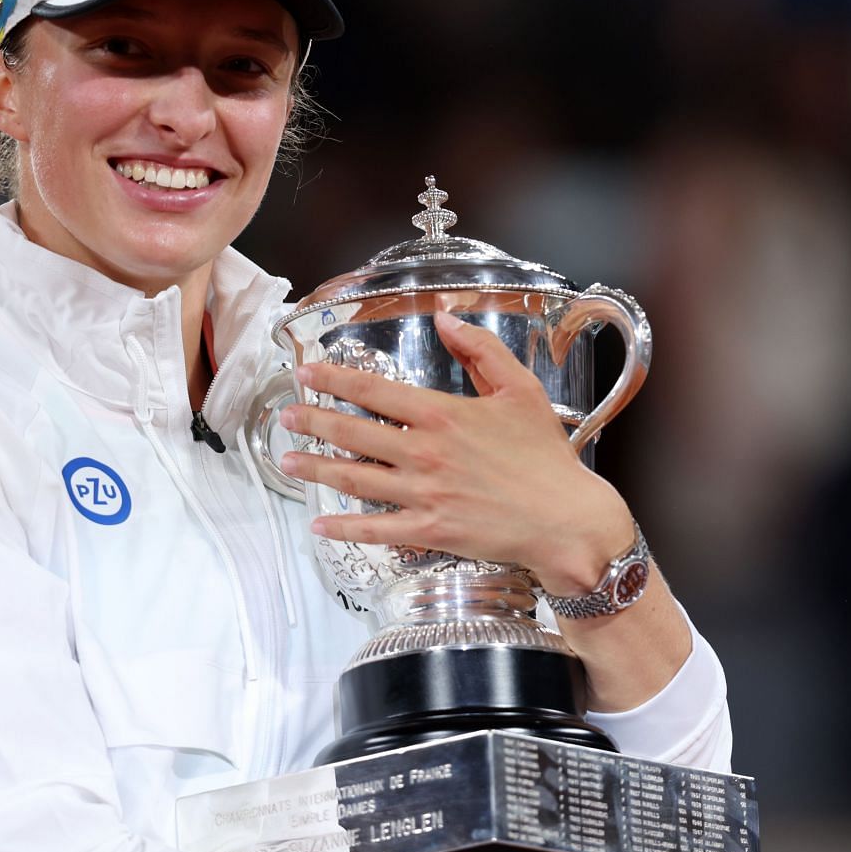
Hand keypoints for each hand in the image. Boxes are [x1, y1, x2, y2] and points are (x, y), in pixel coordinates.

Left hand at [278, 311, 633, 594]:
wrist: (565, 519)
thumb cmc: (546, 457)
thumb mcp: (520, 390)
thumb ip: (481, 350)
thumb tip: (447, 320)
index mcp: (442, 415)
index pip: (374, 392)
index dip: (334, 382)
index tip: (307, 376)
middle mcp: (424, 454)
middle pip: (353, 434)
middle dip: (313, 422)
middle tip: (285, 416)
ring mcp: (423, 495)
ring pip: (355, 479)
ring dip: (316, 469)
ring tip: (287, 461)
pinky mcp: (429, 531)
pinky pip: (376, 530)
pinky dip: (344, 527)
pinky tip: (320, 523)